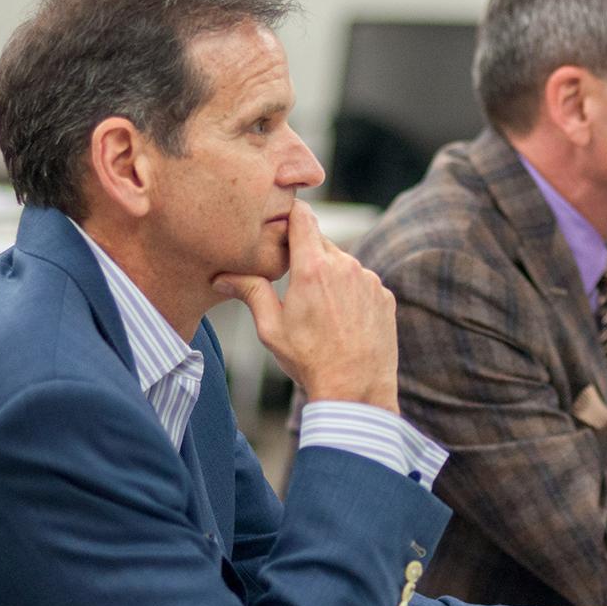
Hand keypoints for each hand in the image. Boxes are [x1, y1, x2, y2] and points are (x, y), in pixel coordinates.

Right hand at [212, 200, 399, 413]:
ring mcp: (368, 279)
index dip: (290, 216)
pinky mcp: (384, 295)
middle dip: (306, 255)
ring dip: (330, 276)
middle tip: (293, 282)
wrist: (355, 389)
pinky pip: (363, 282)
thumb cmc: (309, 360)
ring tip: (320, 311)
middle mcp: (345, 266)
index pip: (302, 217)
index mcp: (312, 268)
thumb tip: (221, 277)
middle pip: (321, 242)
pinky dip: (352, 292)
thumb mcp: (271, 328)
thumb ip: (250, 292)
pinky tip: (343, 320)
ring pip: (343, 263)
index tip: (280, 226)